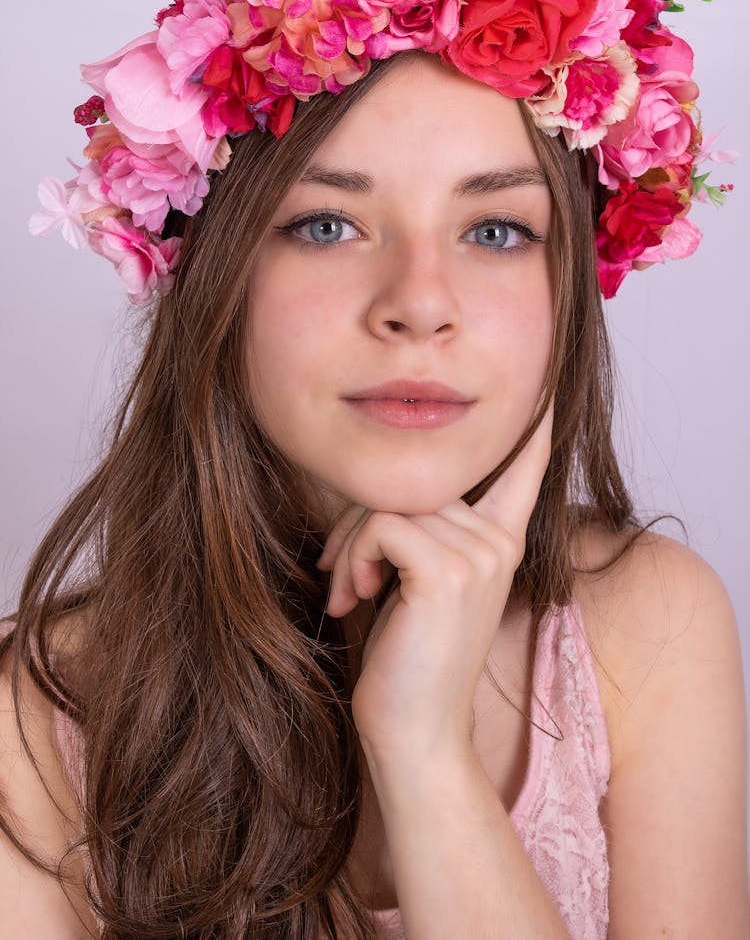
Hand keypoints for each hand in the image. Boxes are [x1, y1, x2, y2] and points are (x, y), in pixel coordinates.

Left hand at [315, 402, 553, 765]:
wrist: (414, 734)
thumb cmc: (406, 660)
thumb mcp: (418, 583)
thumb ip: (420, 532)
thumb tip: (380, 494)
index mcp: (499, 542)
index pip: (525, 470)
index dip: (535, 428)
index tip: (549, 387)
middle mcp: (498, 541)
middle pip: (416, 480)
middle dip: (361, 519)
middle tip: (340, 570)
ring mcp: (480, 554)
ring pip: (391, 501)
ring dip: (350, 544)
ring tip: (345, 591)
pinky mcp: (448, 571)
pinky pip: (380, 525)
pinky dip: (352, 556)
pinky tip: (352, 597)